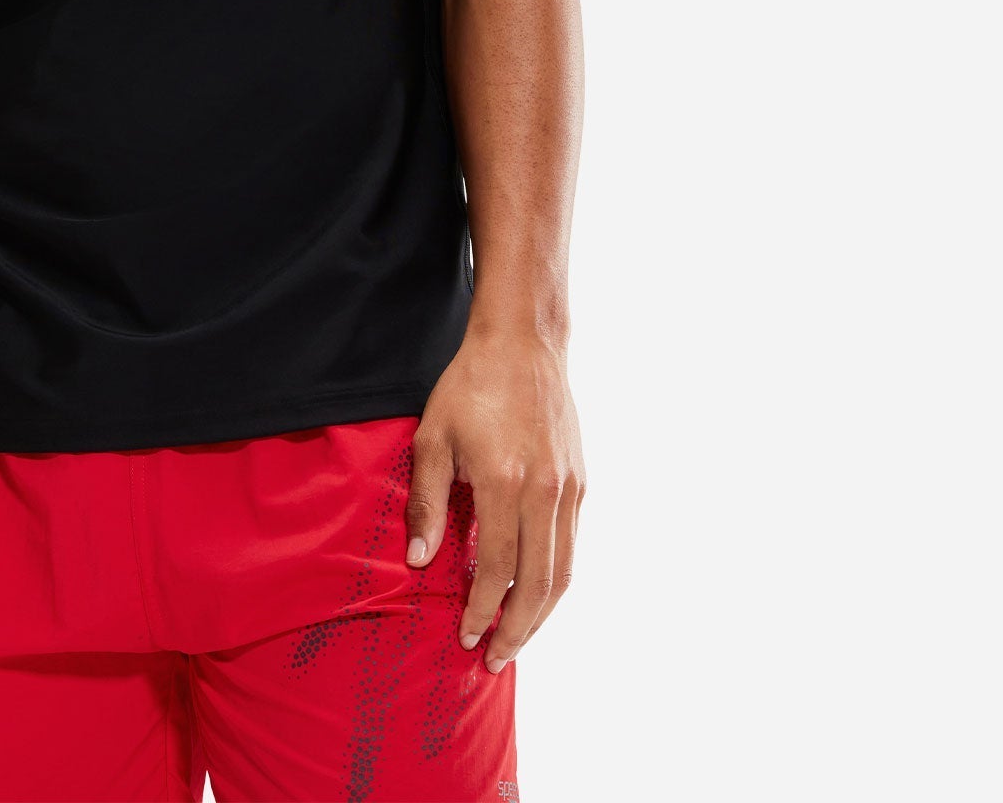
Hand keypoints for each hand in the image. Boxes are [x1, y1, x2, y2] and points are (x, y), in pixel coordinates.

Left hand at [405, 327, 585, 671]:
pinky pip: (571, 545)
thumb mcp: (433, 438)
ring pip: (563, 571)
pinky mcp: (581, 482)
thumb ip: (428, 502)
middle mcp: (544, 491)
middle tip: (496, 658)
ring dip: (541, 614)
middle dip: (517, 629)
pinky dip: (555, 579)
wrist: (522, 343)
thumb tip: (421, 561)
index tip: (467, 636)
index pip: (496, 568)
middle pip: (538, 584)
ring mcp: (568, 488)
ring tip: (517, 639)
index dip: (482, 609)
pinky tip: (535, 593)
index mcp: (504, 482)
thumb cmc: (470, 386)